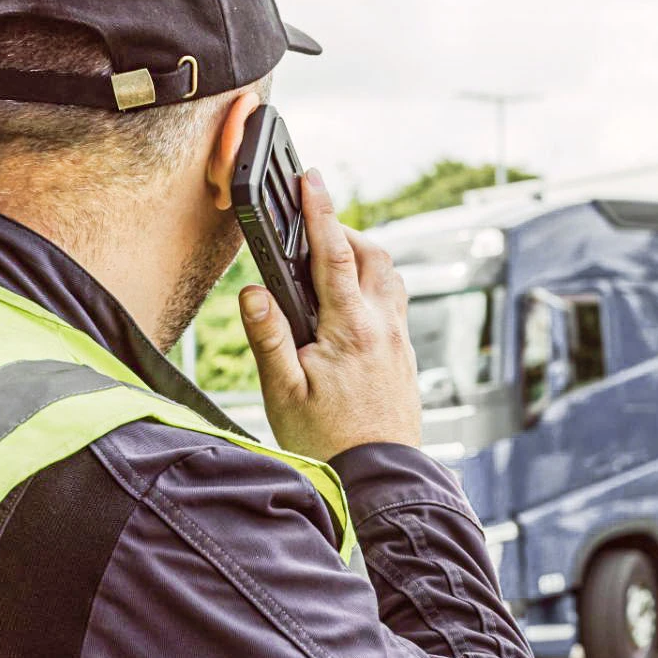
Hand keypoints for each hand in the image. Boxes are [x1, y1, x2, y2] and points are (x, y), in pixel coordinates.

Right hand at [240, 169, 422, 461]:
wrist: (381, 480)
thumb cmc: (327, 443)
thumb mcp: (283, 394)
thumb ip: (269, 338)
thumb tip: (252, 292)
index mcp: (350, 329)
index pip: (333, 254)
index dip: (320, 211)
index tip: (310, 178)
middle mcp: (382, 326)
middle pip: (371, 254)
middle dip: (342, 231)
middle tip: (310, 227)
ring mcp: (399, 340)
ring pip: (388, 276)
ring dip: (362, 256)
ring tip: (328, 260)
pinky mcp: (405, 356)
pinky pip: (394, 301)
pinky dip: (372, 284)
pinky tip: (350, 303)